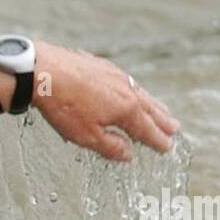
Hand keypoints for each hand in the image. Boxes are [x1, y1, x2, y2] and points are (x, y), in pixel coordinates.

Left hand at [0, 40, 179, 161]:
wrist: (44, 71)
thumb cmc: (64, 107)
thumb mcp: (87, 136)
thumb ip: (111, 146)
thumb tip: (129, 154)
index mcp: (126, 109)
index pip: (147, 129)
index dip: (157, 140)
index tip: (167, 147)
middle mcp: (127, 89)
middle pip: (149, 109)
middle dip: (162, 120)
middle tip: (175, 128)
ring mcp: (115, 75)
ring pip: (139, 92)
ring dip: (152, 103)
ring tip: (161, 109)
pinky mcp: (101, 65)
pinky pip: (125, 81)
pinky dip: (134, 89)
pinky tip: (131, 89)